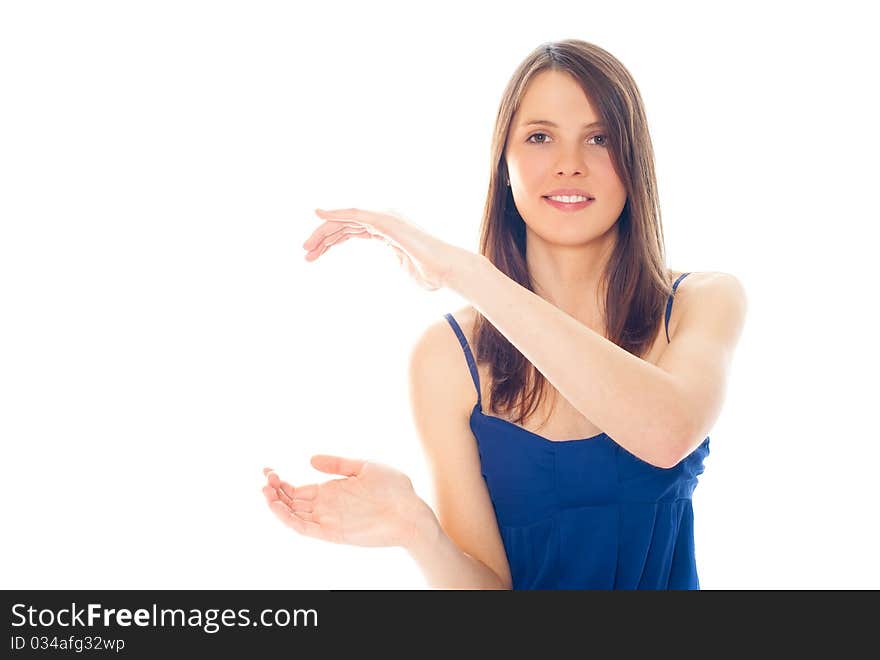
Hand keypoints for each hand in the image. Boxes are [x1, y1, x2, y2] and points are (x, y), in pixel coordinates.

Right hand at [261, 455, 427, 548]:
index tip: (267, 469)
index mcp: (330, 491)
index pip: (296, 489)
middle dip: (273, 490)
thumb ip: (338, 464)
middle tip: (266, 476)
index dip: (279, 481)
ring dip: (276, 505)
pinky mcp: (333, 533)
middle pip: (290, 502)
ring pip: (293, 516)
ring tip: (265, 490)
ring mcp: (328, 520)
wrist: (412, 511)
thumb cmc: (394, 489)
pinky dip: (289, 519)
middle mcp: (325, 507)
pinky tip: (278, 506)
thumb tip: (310, 459)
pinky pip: (305, 529)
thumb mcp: (365, 466)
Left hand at [302, 207, 476, 290]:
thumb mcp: (406, 269)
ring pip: (346, 220)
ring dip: (323, 232)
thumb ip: (398, 263)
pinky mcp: (386, 220)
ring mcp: (385, 218)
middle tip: (305, 254)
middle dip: (322, 238)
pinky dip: (336, 213)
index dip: (331, 241)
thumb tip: (400, 264)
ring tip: (306, 248)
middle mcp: (384, 220)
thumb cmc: (432, 274)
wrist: (448, 271)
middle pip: (345, 224)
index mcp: (386, 231)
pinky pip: (355, 214)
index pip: (352, 230)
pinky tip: (319, 215)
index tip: (313, 255)